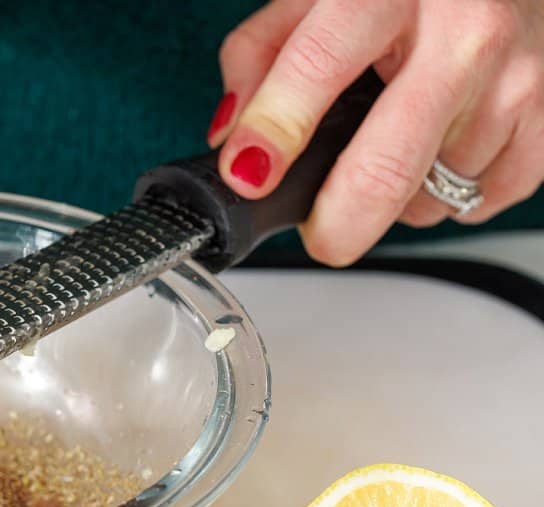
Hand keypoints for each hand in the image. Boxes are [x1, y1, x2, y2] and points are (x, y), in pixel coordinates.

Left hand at [208, 0, 543, 264]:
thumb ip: (259, 56)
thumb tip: (232, 137)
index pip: (316, 68)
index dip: (272, 134)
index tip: (249, 176)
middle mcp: (461, 33)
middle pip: (385, 170)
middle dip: (335, 225)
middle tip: (317, 234)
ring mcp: (514, 78)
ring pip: (431, 196)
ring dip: (396, 199)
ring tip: (391, 149)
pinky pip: (482, 200)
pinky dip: (450, 198)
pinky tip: (438, 154)